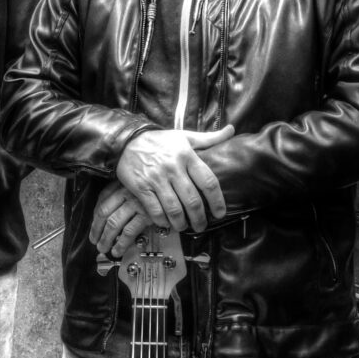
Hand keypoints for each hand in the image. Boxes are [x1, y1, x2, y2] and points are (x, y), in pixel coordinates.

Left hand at [89, 181, 157, 263]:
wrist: (183, 184)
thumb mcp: (142, 185)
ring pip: (113, 223)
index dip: (96, 216)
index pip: (102, 199)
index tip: (94, 227)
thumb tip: (115, 213)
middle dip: (96, 229)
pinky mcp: (147, 213)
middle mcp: (127, 191)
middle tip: (95, 241)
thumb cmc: (162, 186)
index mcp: (124, 184)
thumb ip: (129, 194)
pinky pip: (129, 231)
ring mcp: (136, 202)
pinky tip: (118, 250)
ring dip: (106, 238)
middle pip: (104, 212)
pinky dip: (121, 243)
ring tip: (103, 248)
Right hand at [114, 126, 234, 233]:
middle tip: (201, 226)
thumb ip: (209, 138)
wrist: (127, 140)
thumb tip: (231, 130)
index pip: (208, 182)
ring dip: (181, 222)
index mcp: (187, 156)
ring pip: (174, 208)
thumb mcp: (185, 136)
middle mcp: (173, 168)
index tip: (220, 213)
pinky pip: (155, 209)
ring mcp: (156, 179)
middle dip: (199, 218)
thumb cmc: (160, 140)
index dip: (217, 201)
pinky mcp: (141, 187)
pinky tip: (166, 223)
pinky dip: (162, 220)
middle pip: (192, 200)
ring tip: (184, 227)